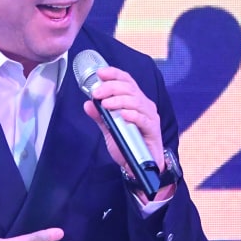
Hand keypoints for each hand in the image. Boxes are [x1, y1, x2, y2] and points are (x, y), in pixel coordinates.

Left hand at [82, 66, 174, 199]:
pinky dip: (132, 115)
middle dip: (111, 87)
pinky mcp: (153, 130)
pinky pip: (143, 119)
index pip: (127, 81)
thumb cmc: (128, 145)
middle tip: (96, 93)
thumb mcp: (110, 129)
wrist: (139, 167)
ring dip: (119, 100)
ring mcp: (150, 117)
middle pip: (130, 88)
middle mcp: (144, 105)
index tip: (100, 73)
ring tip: (105, 105)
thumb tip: (87, 104)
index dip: (114, 74)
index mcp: (135, 101)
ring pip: (136, 101)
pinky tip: (123, 115)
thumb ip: (100, 117)